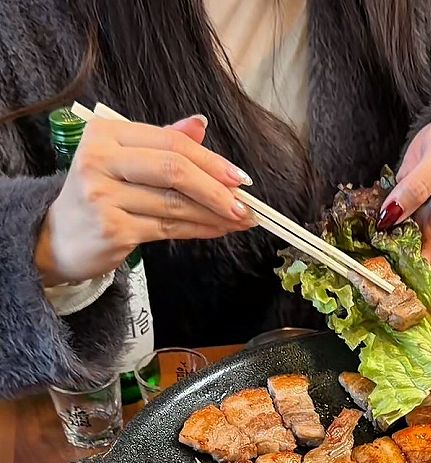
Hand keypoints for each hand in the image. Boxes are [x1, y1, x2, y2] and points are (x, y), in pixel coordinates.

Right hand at [35, 115, 256, 285]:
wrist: (56, 238)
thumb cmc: (97, 196)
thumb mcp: (122, 160)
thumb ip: (160, 143)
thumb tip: (200, 125)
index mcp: (105, 134)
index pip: (170, 142)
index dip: (211, 160)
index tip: (240, 177)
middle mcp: (100, 161)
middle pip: (174, 170)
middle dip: (217, 189)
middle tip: (245, 203)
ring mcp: (104, 197)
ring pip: (175, 204)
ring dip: (215, 214)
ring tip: (239, 219)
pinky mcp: (113, 230)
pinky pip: (169, 229)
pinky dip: (199, 230)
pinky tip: (217, 230)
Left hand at [377, 104, 430, 307]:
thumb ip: (417, 185)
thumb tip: (390, 216)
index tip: (425, 321)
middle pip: (425, 274)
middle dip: (406, 296)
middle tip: (380, 314)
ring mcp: (425, 224)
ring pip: (406, 259)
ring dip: (389, 276)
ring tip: (365, 295)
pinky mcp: (409, 213)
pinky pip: (393, 237)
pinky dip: (379, 249)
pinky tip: (359, 260)